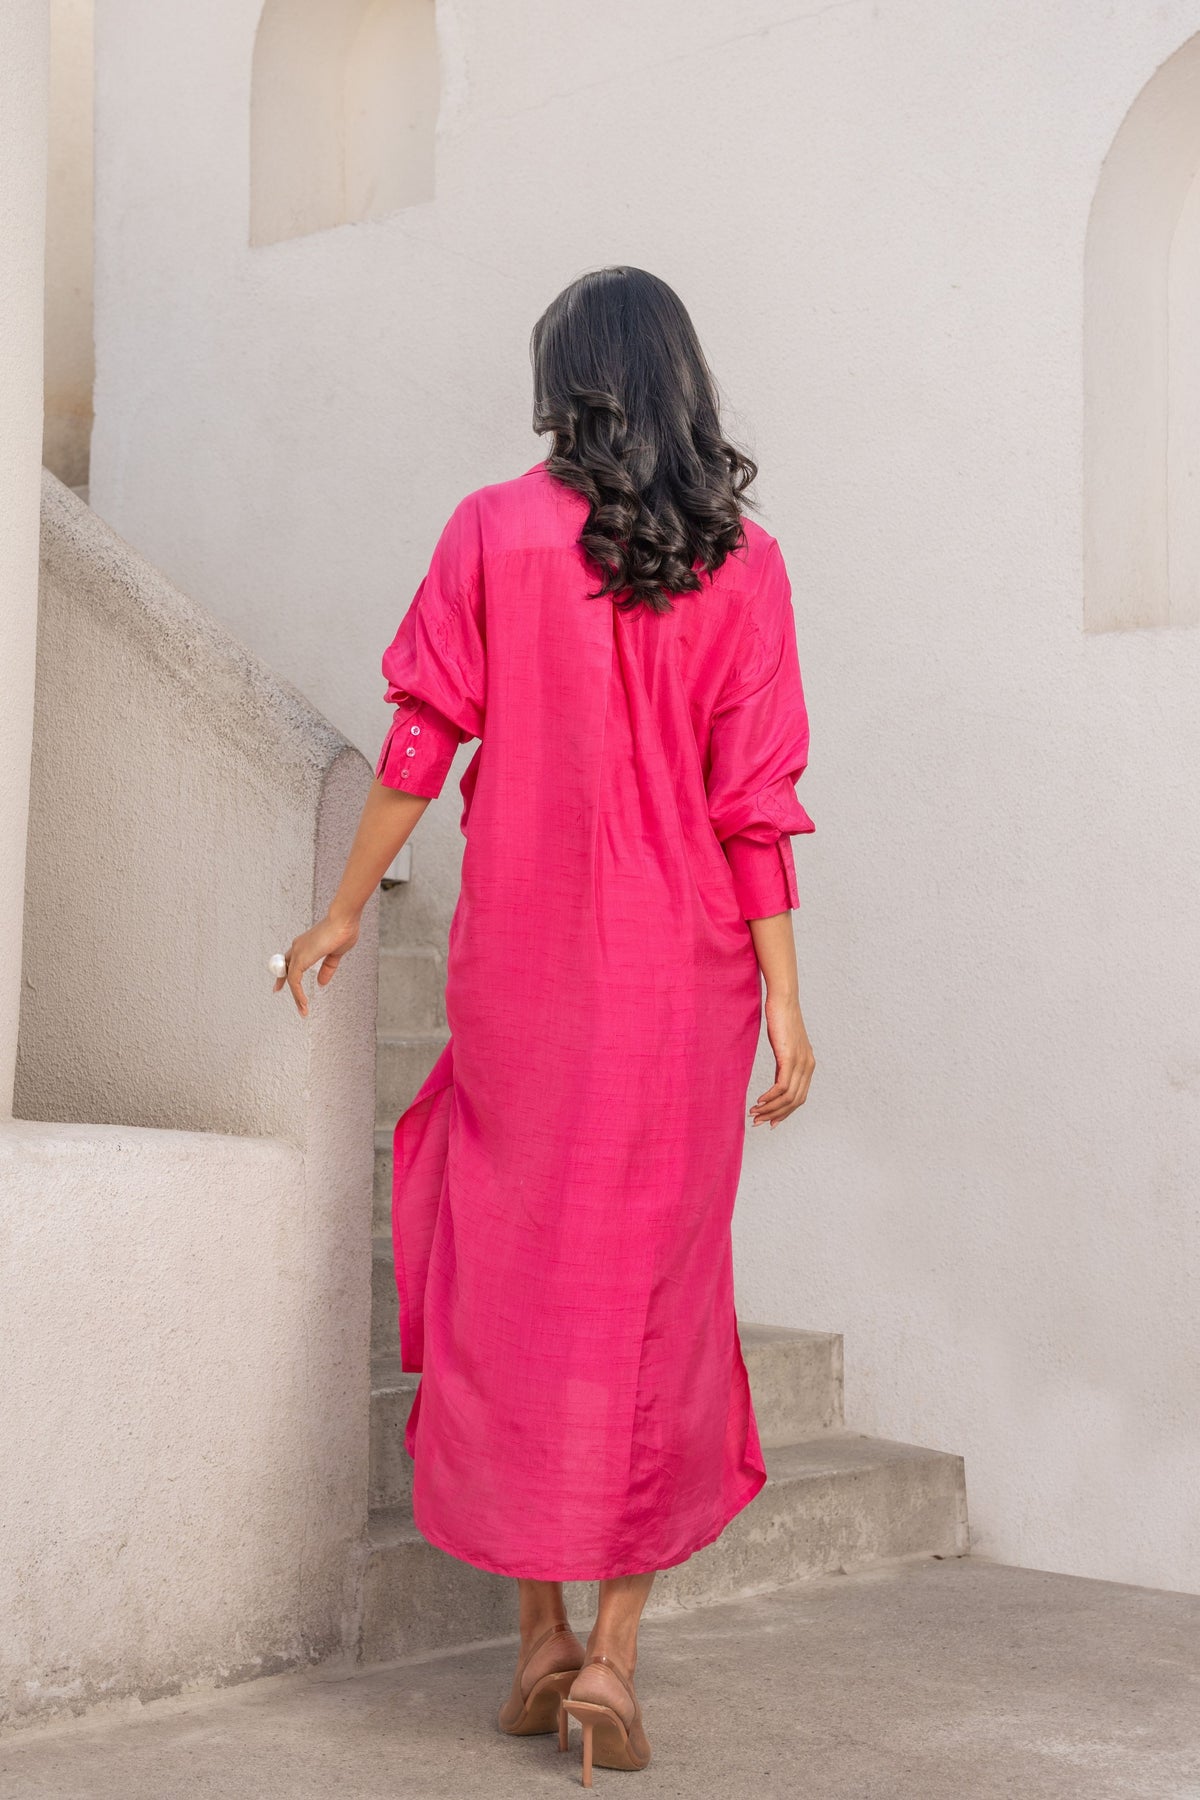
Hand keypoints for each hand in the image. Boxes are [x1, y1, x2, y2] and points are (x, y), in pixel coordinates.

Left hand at [273, 913, 359, 1017]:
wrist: (344, 920)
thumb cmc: (344, 931)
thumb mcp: (335, 955)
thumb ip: (327, 968)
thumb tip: (321, 983)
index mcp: (305, 945)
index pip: (291, 961)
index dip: (285, 973)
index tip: (280, 983)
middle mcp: (298, 947)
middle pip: (286, 969)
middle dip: (282, 982)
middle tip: (276, 991)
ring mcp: (298, 952)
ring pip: (290, 978)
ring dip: (296, 996)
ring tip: (303, 1009)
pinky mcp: (300, 958)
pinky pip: (294, 980)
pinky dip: (298, 993)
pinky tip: (304, 1002)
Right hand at [750, 992, 814, 1127]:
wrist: (783, 999)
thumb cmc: (781, 1019)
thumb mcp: (784, 1045)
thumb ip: (784, 1062)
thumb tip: (778, 1076)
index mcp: (808, 1065)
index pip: (799, 1098)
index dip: (785, 1113)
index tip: (770, 1121)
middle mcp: (808, 1066)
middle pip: (794, 1102)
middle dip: (776, 1115)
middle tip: (758, 1122)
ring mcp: (801, 1062)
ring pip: (788, 1097)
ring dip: (770, 1109)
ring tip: (754, 1113)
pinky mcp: (790, 1058)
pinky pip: (782, 1086)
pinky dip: (770, 1097)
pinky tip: (759, 1101)